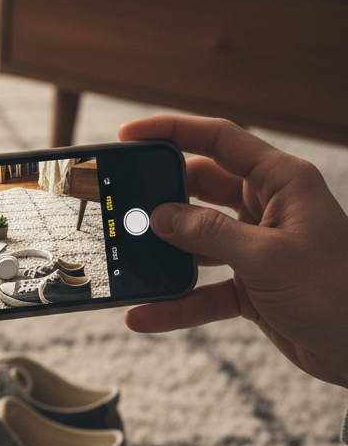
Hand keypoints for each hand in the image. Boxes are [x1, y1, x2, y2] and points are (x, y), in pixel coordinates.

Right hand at [119, 115, 347, 387]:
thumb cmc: (339, 293)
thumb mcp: (267, 257)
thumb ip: (208, 233)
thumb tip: (160, 216)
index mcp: (281, 182)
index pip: (218, 139)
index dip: (171, 131)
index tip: (128, 136)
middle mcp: (267, 209)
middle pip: (199, 189)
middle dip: (159, 196)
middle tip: (119, 202)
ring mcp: (257, 248)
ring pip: (196, 241)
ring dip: (163, 253)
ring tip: (124, 257)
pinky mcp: (251, 287)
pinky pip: (203, 290)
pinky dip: (175, 303)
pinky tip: (144, 314)